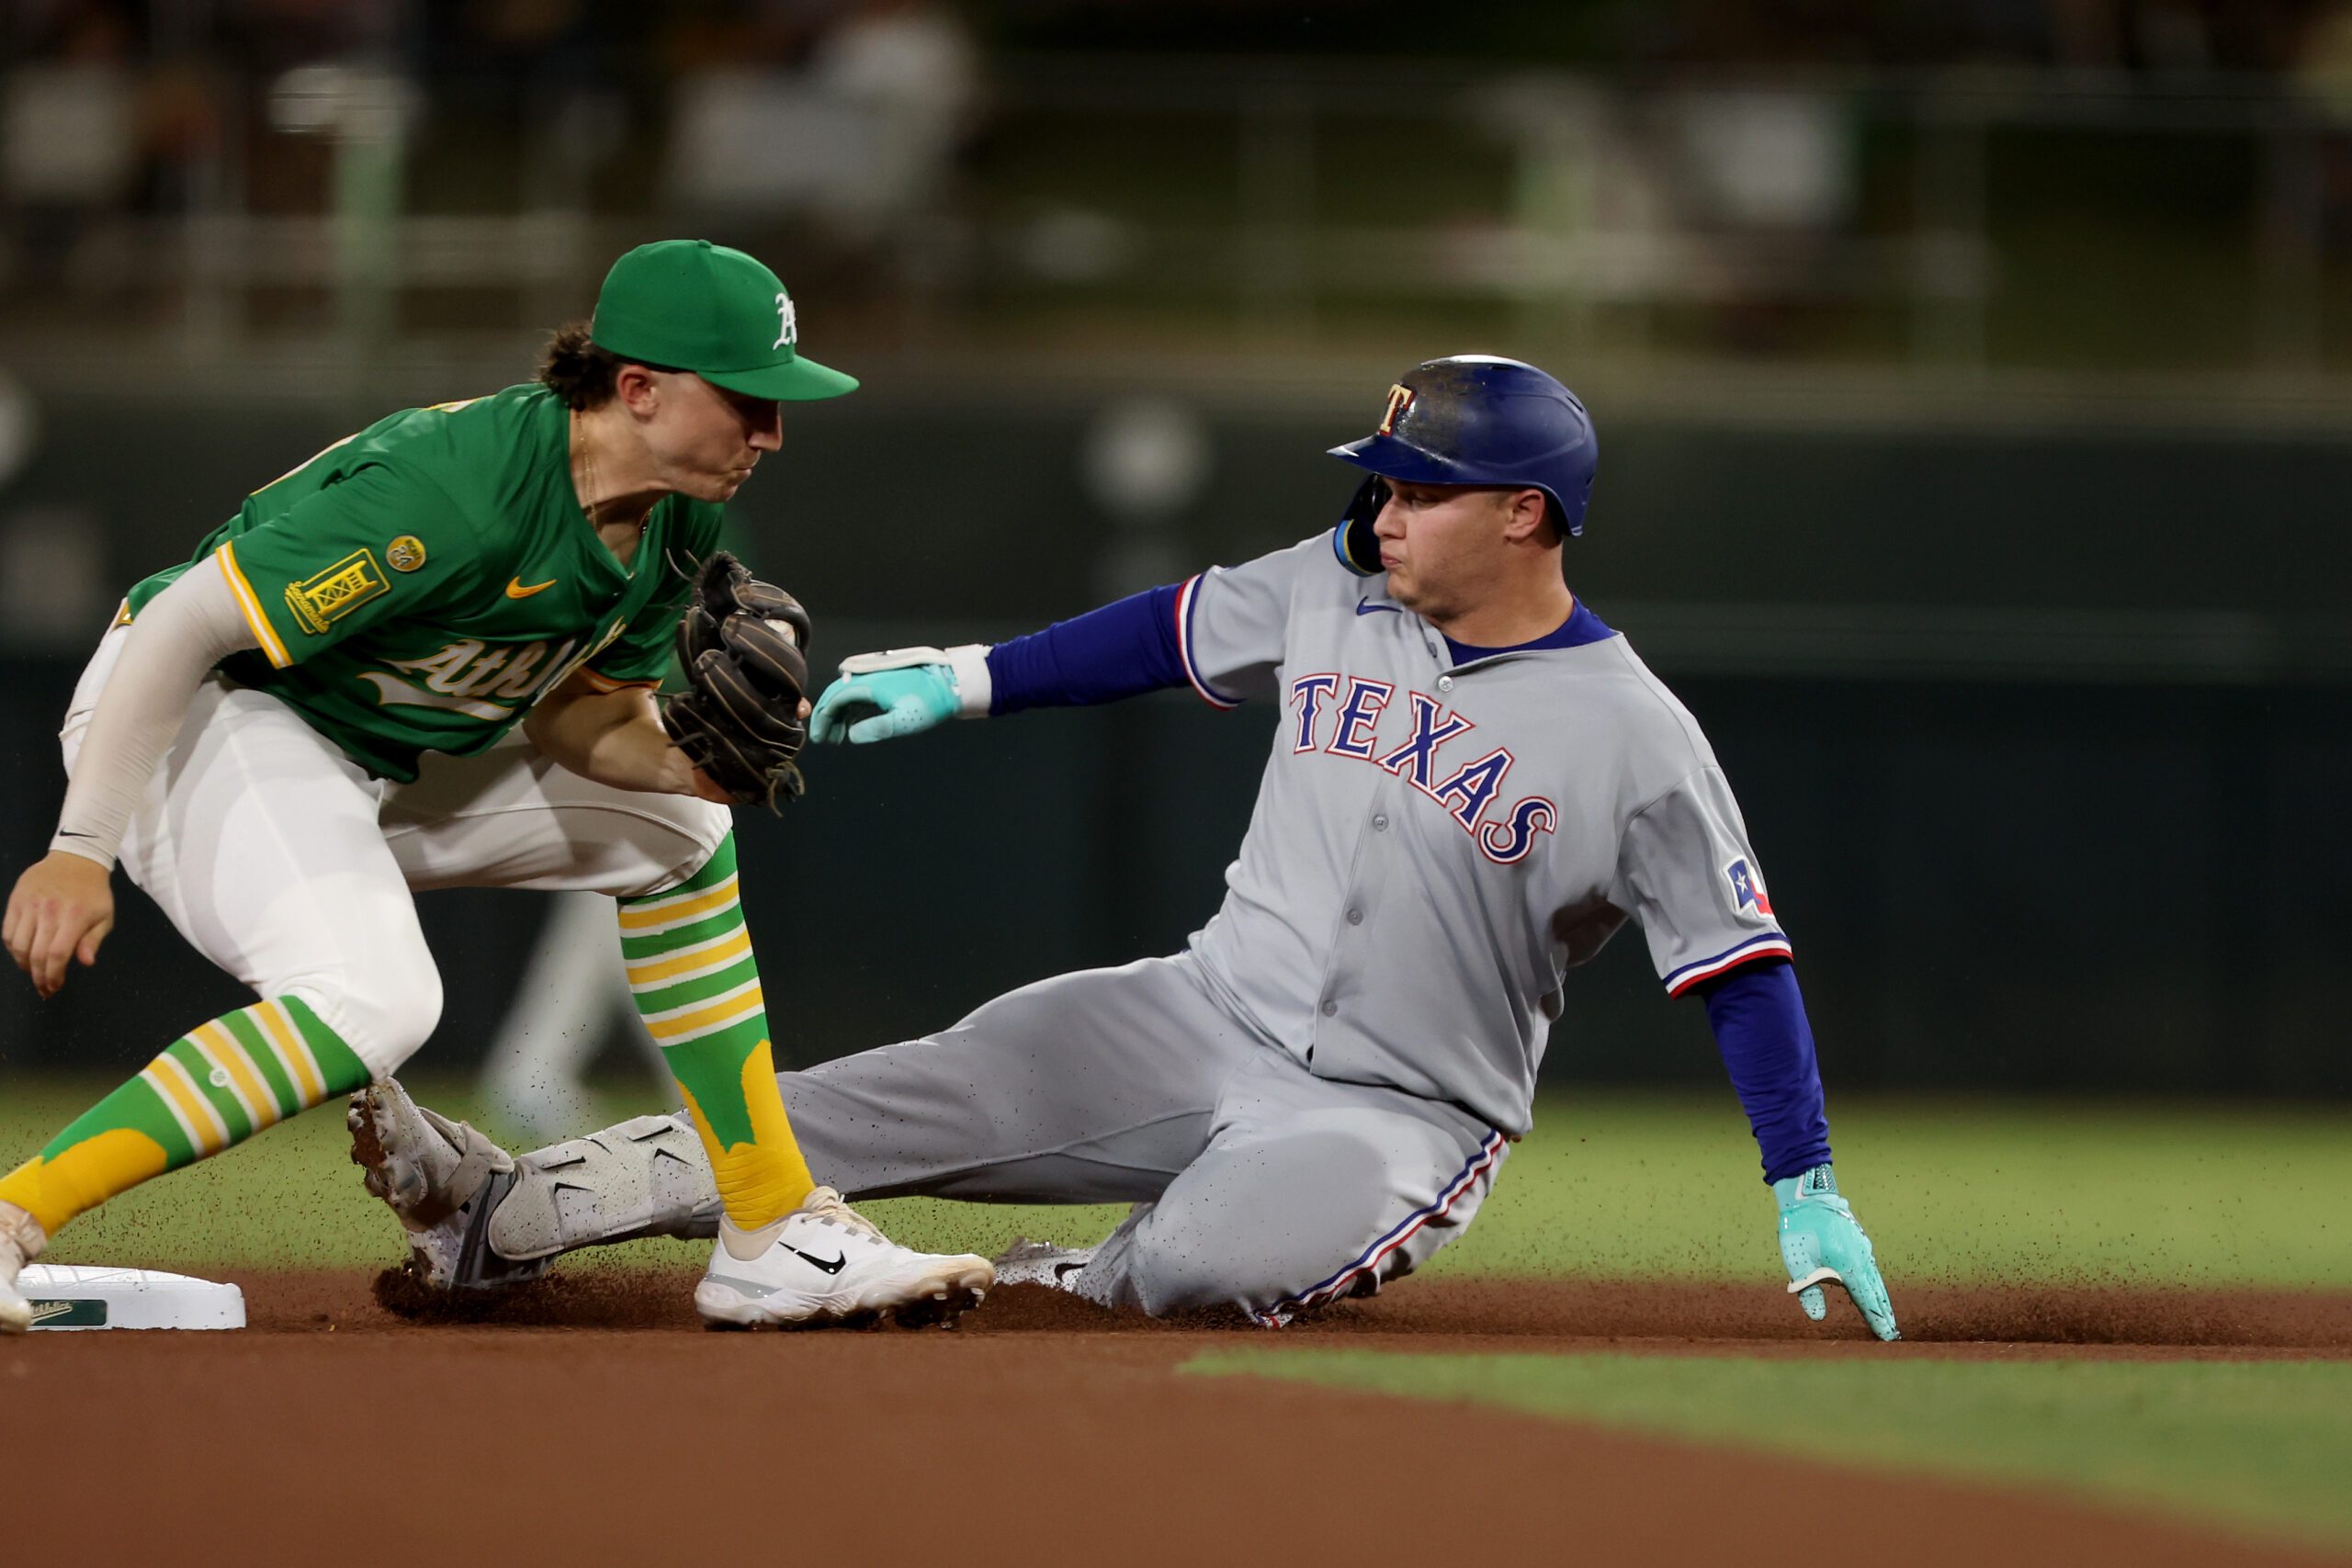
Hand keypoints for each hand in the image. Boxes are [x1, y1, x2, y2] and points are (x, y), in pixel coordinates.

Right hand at [4, 850, 116, 997]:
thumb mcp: (105, 916)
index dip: (53, 975)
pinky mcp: (16, 900)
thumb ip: (93, 940)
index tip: (54, 987)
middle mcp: (48, 912)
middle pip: (35, 954)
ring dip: (23, 964)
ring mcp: (29, 905)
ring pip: (18, 945)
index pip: (57, 954)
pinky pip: (7, 931)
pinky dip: (12, 948)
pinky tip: (22, 954)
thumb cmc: (93, 892)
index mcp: (74, 917)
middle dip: (38, 976)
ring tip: (32, 971)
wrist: (76, 859)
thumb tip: (86, 963)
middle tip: (43, 987)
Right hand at [809, 662, 958, 744]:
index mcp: (867, 683)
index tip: (819, 739)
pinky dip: (852, 712)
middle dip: (827, 718)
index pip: (835, 700)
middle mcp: (866, 677)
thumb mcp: (903, 720)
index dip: (823, 720)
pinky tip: (851, 727)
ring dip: (840, 717)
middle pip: (836, 696)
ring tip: (837, 739)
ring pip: (848, 697)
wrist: (950, 684)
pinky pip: (860, 697)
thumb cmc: (928, 703)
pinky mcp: (883, 684)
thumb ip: (876, 728)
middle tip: (823, 740)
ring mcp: (874, 679)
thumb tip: (851, 736)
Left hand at [1774, 1164, 1898, 1340]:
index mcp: (1849, 1268)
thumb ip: (1808, 1292)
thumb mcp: (1799, 1264)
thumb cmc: (1802, 1229)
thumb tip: (1818, 1318)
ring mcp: (1863, 1249)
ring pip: (1876, 1279)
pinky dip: (1876, 1281)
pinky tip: (1874, 1285)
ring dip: (1882, 1297)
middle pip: (1876, 1292)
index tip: (1888, 1336)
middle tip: (1893, 1332)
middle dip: (1884, 1313)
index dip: (1877, 1320)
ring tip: (1888, 1313)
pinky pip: (1871, 1266)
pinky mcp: (1859, 1240)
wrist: (1809, 1196)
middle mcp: (1862, 1260)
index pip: (1866, 1301)